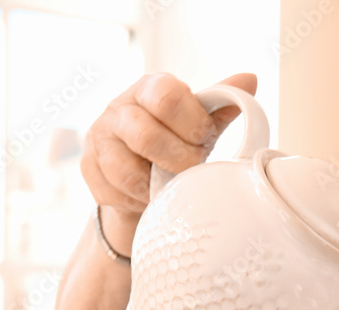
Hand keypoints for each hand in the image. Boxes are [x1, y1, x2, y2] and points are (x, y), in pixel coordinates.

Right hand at [80, 71, 256, 236]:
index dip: (192, 125)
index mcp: (151, 88)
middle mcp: (119, 108)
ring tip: (171, 186)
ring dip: (156, 186)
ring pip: (127, 171)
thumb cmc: (176, 141)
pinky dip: (138, 201)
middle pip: (146, 136)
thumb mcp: (200, 123)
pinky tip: (149, 196)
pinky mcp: (88, 168)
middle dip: (178, 161)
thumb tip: (250, 79)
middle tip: (192, 171)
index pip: (167, 98)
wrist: (144, 173)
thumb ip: (222, 105)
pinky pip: (115, 192)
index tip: (204, 140)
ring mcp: (100, 138)